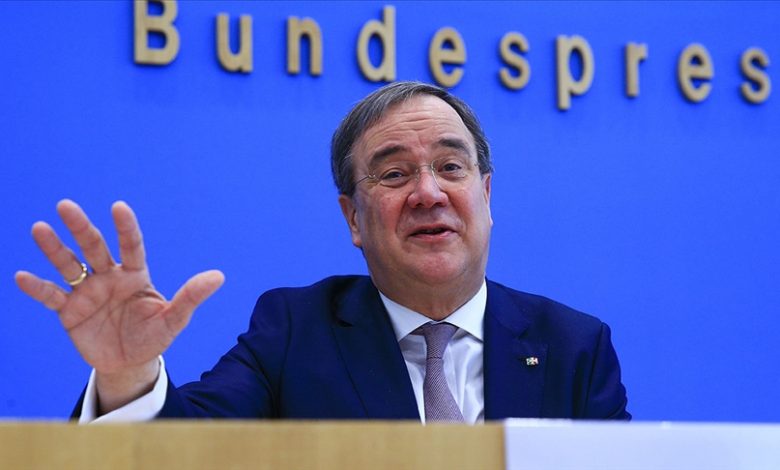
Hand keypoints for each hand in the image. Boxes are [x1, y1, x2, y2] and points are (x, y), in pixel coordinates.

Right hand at [15, 200, 223, 411]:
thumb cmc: (154, 336)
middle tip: (66, 206)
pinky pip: (51, 297)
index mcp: (135, 274)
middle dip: (81, 227)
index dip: (125, 227)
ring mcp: (87, 292)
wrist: (130, 363)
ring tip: (39, 228)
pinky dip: (37, 288)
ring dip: (53, 248)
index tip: (119, 207)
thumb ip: (191, 297)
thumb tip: (219, 277)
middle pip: (93, 247)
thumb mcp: (174, 319)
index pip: (131, 245)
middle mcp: (109, 277)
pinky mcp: (69, 312)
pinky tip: (21, 276)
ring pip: (68, 265)